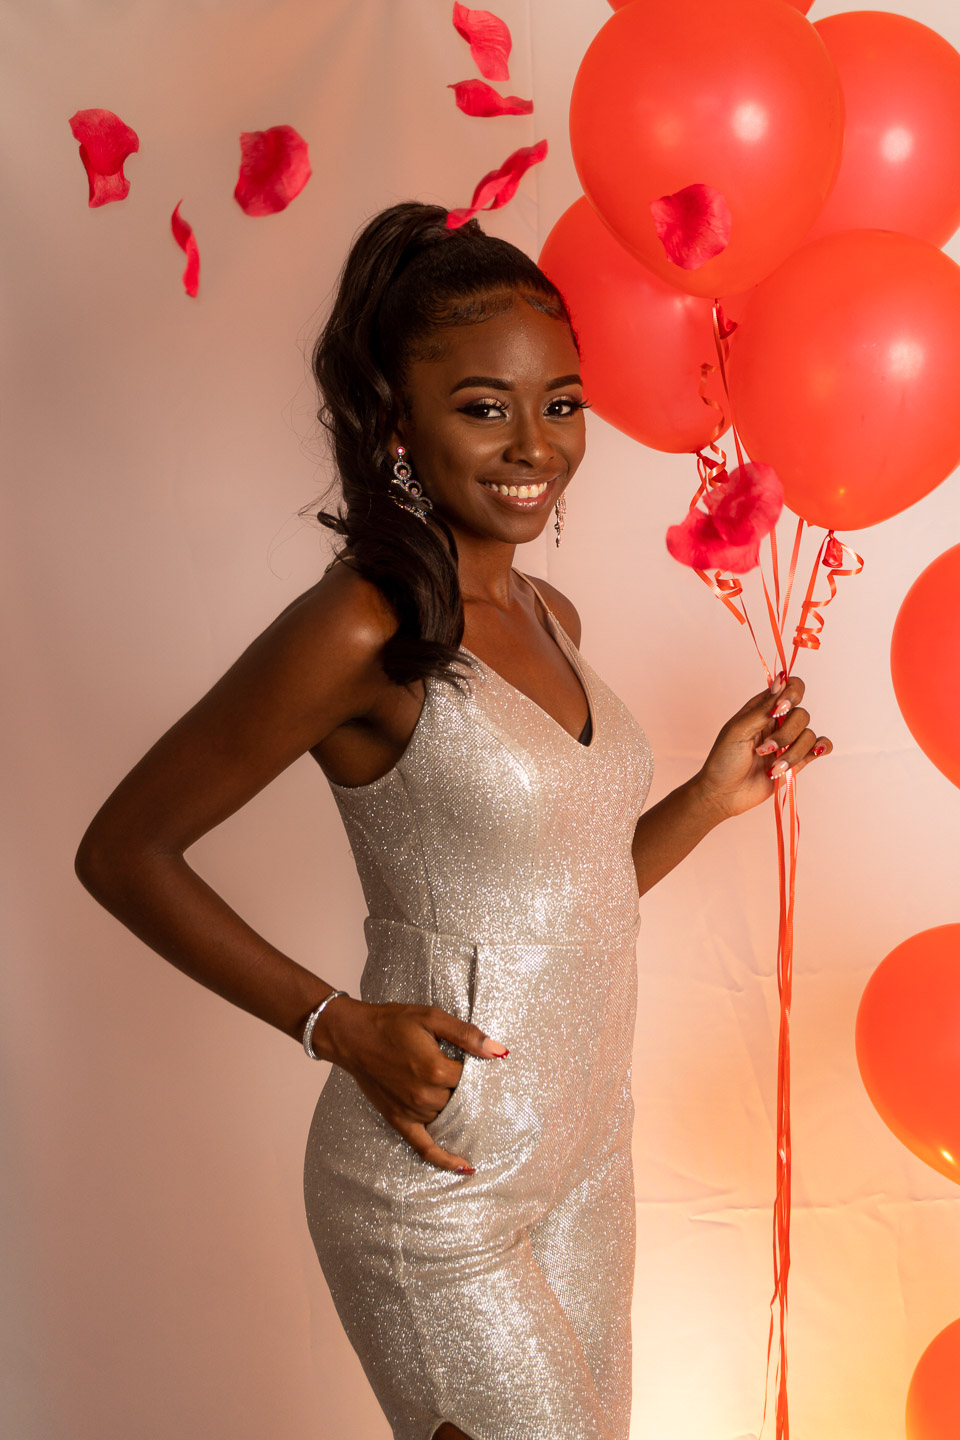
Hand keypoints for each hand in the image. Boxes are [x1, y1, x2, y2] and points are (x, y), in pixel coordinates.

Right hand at [312, 995, 507, 1172]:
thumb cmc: (392, 1023)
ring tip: (466, 1107)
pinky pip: (424, 1147)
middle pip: (461, 1101)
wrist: (353, 1036)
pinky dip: (444, 1158)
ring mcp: (411, 1111)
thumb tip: (499, 1052)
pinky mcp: (398, 1120)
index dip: (477, 1072)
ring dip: (456, 1113)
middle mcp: (425, 1095)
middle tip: (470, 1082)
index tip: (479, 1065)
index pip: (471, 1079)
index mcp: (435, 1069)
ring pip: (446, 1118)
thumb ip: (466, 1035)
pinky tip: (464, 1166)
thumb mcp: (431, 1018)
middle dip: (467, 1092)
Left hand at [694, 673, 831, 820]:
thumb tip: (782, 680)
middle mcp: (778, 722)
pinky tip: (812, 754)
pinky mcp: (797, 761)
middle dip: (785, 735)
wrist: (723, 794)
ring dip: (791, 754)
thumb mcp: (738, 731)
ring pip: (809, 735)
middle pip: (802, 715)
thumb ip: (763, 708)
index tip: (780, 710)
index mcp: (762, 709)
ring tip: (772, 768)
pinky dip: (820, 748)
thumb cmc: (723, 760)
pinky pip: (820, 747)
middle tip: (764, 750)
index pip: (790, 687)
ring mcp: (788, 742)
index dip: (792, 694)